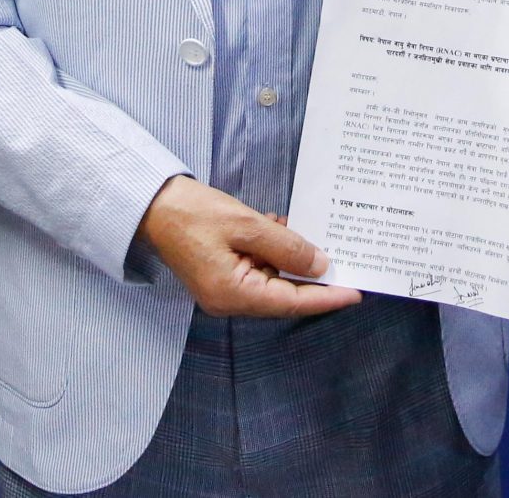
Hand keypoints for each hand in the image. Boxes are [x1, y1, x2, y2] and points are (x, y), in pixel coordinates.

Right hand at [137, 176, 361, 318]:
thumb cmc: (194, 213)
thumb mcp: (246, 225)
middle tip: (348, 264)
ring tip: (321, 239)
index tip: (356, 292)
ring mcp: (224, 288)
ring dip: (294, 260)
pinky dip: (275, 251)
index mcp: (233, 294)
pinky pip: (258, 268)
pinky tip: (284, 228)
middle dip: (315, 280)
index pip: (291, 302)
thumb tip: (320, 265)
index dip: (326, 298)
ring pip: (273, 280)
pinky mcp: (222, 274)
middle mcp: (229, 299)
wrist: (153, 205)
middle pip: (284, 295)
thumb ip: (286, 246)